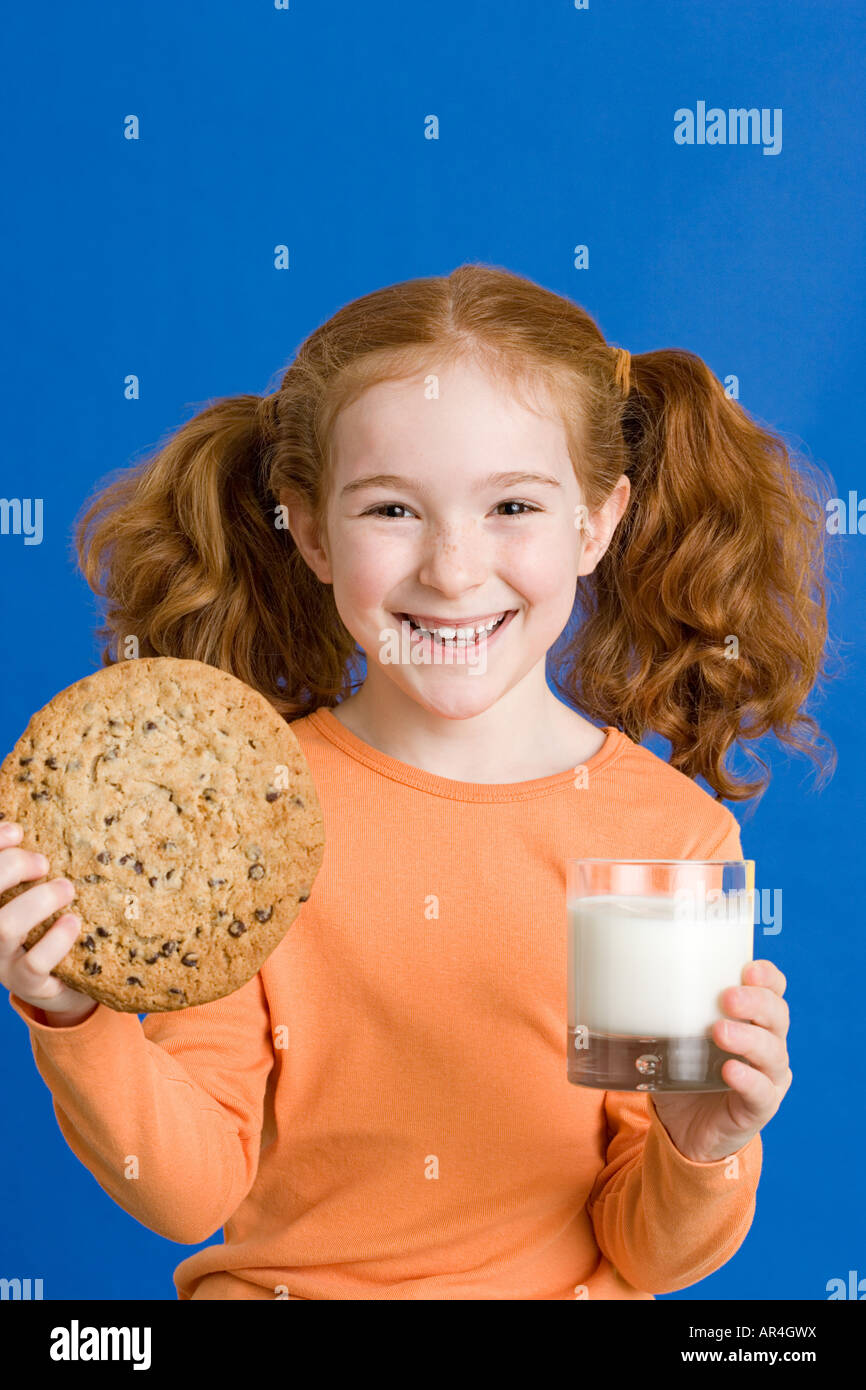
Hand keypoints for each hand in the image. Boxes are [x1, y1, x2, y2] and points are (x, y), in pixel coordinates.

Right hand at [0, 819, 96, 1022]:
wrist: (69, 980)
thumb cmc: (52, 924)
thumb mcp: (43, 896)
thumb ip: (40, 870)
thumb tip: (57, 824)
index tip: (19, 830)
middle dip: (11, 867)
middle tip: (44, 863)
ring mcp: (1, 960)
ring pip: (3, 927)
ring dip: (36, 901)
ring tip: (67, 889)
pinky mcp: (26, 985)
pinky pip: (33, 964)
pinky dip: (55, 941)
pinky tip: (73, 922)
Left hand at [649, 959, 791, 1162]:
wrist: (685, 1131)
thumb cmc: (684, 1075)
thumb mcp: (671, 1038)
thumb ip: (657, 1013)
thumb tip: (613, 982)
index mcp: (753, 1021)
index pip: (773, 992)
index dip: (767, 977)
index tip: (748, 968)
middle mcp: (768, 1045)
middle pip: (777, 1016)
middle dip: (756, 1002)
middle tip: (728, 997)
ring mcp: (768, 1078)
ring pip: (772, 1052)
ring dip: (748, 1038)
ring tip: (719, 1031)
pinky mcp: (759, 1109)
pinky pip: (761, 1093)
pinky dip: (748, 1080)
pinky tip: (730, 1070)